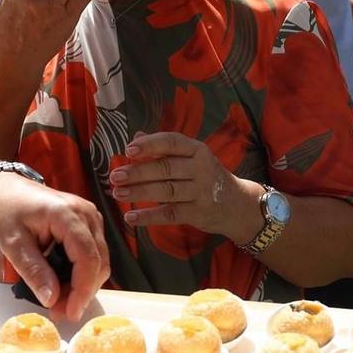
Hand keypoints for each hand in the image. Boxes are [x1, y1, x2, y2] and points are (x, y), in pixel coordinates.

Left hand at [0, 172, 107, 316]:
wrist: (6, 191)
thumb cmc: (7, 211)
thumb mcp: (12, 244)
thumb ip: (33, 271)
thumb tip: (52, 300)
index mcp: (67, 214)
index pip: (87, 258)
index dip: (82, 290)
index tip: (69, 313)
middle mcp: (86, 213)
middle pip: (99, 262)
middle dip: (82, 292)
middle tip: (58, 311)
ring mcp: (91, 217)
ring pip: (100, 261)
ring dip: (83, 285)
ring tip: (58, 300)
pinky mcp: (90, 224)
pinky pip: (95, 255)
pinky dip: (82, 274)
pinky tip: (63, 283)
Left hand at [108, 131, 250, 241]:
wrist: (237, 203)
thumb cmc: (206, 176)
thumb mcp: (191, 157)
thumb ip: (165, 148)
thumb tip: (136, 136)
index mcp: (197, 150)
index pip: (172, 142)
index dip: (150, 145)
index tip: (128, 150)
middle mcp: (201, 168)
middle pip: (165, 168)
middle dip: (137, 172)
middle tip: (115, 176)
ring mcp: (200, 192)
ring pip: (166, 191)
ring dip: (139, 192)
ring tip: (117, 193)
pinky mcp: (198, 213)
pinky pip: (169, 214)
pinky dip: (149, 216)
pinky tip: (131, 216)